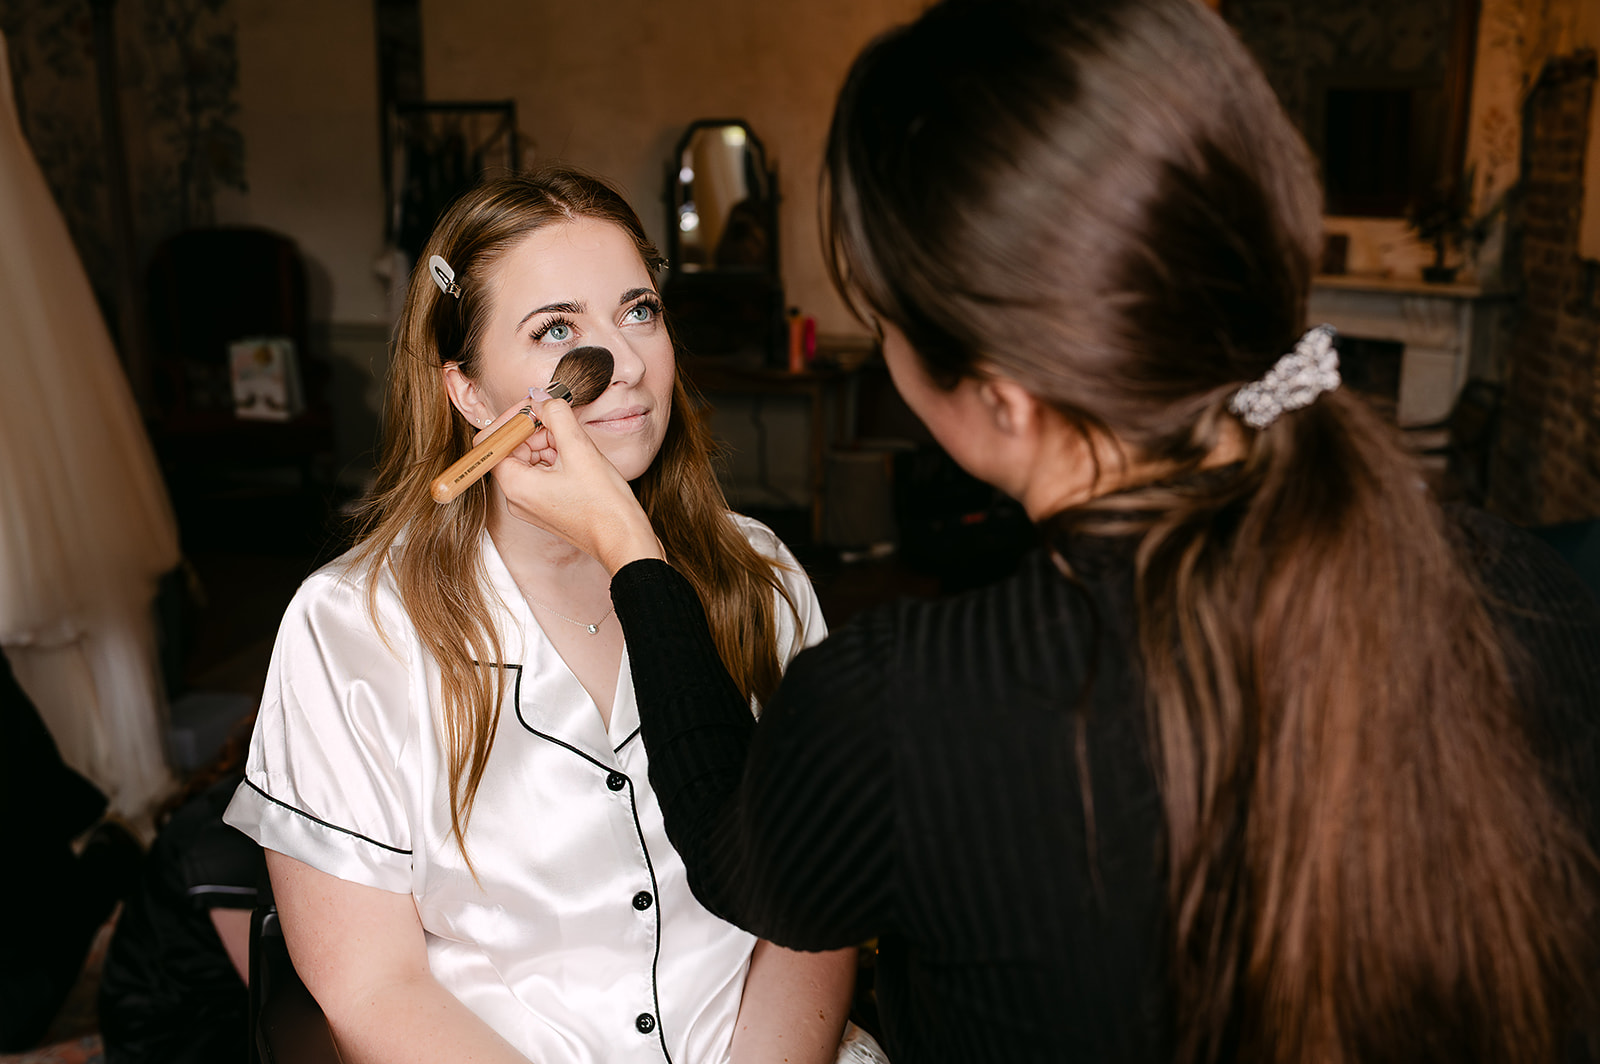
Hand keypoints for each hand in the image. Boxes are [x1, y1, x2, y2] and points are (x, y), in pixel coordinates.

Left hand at [486, 391, 665, 573]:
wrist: (624, 540)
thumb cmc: (603, 504)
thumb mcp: (579, 448)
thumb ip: (556, 415)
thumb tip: (542, 398)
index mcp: (514, 485)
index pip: (492, 441)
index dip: (512, 419)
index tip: (536, 409)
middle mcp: (515, 498)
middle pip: (512, 449)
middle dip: (536, 431)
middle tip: (564, 426)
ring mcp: (530, 505)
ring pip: (530, 460)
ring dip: (550, 444)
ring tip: (578, 449)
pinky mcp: (546, 507)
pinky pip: (542, 474)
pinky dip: (557, 460)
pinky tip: (580, 462)